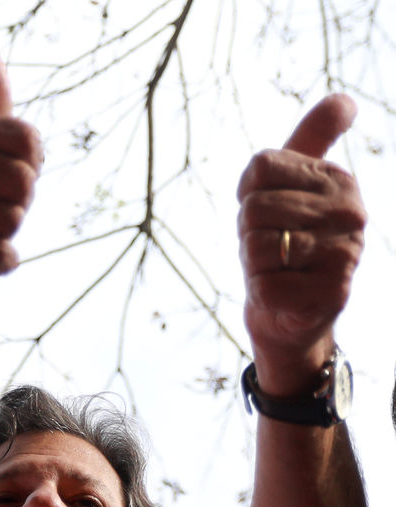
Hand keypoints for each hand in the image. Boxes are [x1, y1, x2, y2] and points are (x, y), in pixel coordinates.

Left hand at [237, 94, 365, 393]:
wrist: (289, 311)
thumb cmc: (283, 244)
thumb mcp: (290, 187)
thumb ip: (311, 139)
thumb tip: (346, 100)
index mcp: (339, 180)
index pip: (261, 167)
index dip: (248, 194)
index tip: (269, 214)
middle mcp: (351, 213)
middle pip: (255, 209)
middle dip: (248, 234)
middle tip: (272, 249)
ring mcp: (347, 254)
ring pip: (256, 248)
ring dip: (254, 266)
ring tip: (278, 270)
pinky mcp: (333, 293)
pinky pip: (265, 286)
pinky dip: (262, 294)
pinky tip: (283, 294)